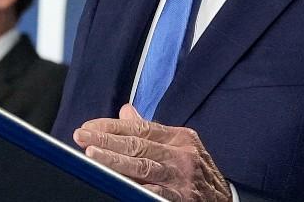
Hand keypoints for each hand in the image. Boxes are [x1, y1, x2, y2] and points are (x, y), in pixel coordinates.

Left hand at [74, 104, 231, 201]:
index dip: (112, 126)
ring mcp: (181, 178)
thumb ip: (150, 131)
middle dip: (106, 140)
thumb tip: (125, 111)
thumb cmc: (196, 171)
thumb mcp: (179, 146)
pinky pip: (153, 193)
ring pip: (142, 167)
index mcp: (179, 137)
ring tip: (92, 155)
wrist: (223, 200)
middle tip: (81, 136)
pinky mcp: (180, 198)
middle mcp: (181, 154)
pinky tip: (116, 183)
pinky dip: (134, 187)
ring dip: (115, 161)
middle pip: (138, 144)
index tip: (88, 126)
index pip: (140, 127)